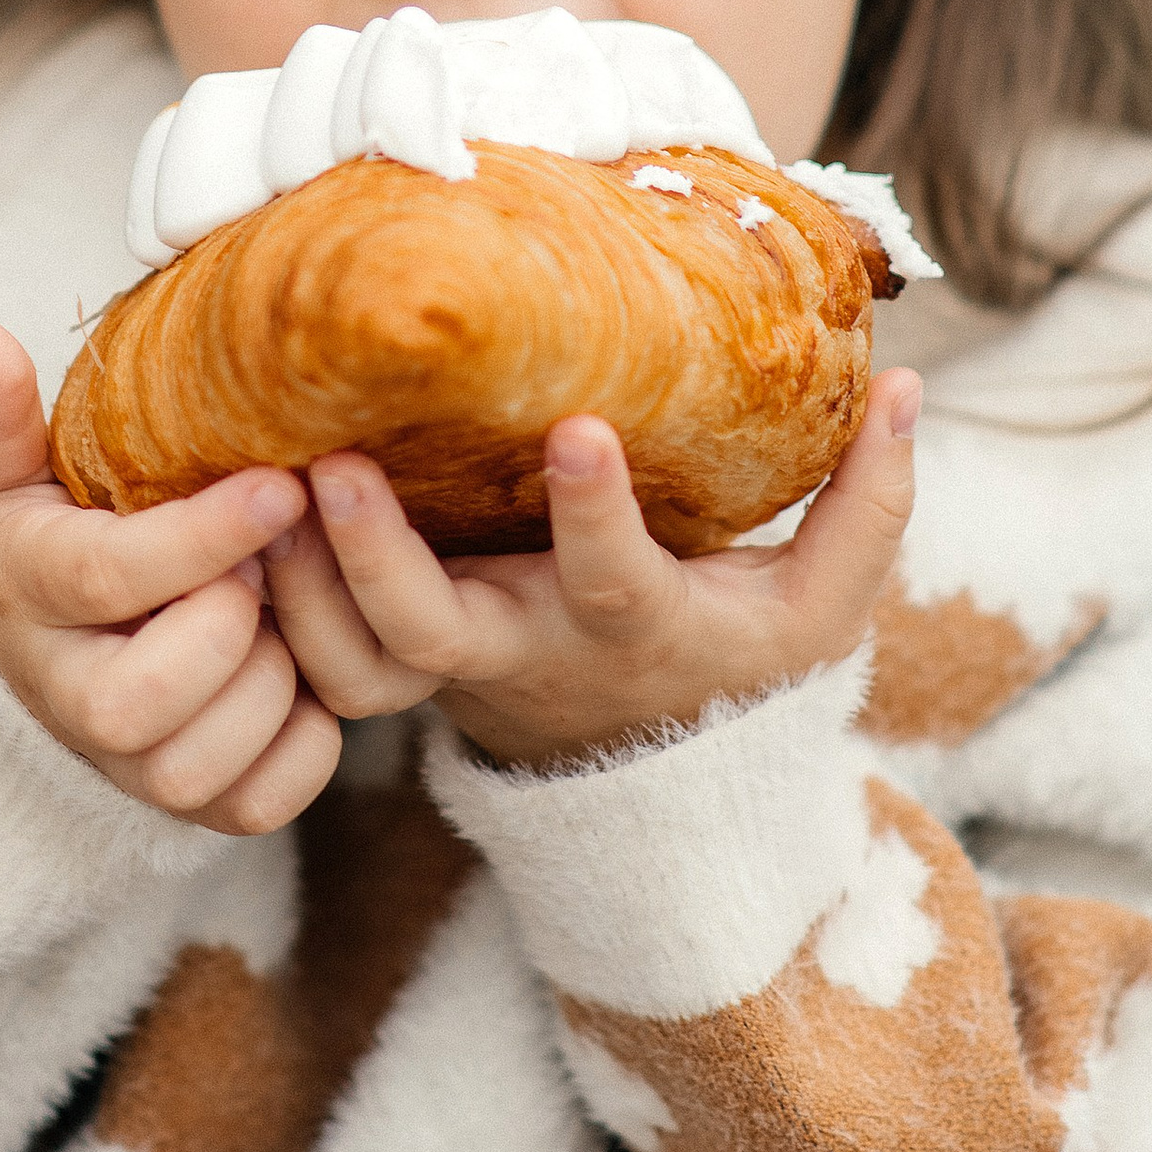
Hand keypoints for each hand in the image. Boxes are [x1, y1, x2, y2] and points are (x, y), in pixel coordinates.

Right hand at [0, 316, 338, 834]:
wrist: (25, 645)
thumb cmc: (29, 530)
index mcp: (23, 593)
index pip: (106, 579)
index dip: (201, 537)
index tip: (278, 482)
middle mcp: (64, 695)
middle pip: (140, 699)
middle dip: (227, 624)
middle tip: (266, 558)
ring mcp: (125, 764)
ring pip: (200, 764)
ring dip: (269, 684)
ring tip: (278, 611)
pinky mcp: (187, 807)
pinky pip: (261, 805)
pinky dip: (304, 747)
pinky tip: (300, 674)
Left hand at [263, 370, 920, 767]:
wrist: (653, 766)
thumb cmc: (737, 655)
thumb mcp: (823, 603)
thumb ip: (869, 501)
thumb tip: (907, 385)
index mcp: (630, 628)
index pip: (610, 576)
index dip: (594, 512)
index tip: (580, 426)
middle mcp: (525, 650)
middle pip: (429, 632)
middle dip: (376, 559)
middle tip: (335, 469)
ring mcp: (452, 666)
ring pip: (354, 655)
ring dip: (302, 579)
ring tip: (269, 483)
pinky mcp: (401, 663)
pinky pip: (321, 659)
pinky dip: (275, 602)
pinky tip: (244, 509)